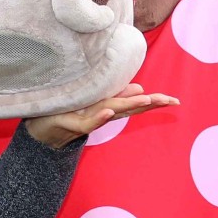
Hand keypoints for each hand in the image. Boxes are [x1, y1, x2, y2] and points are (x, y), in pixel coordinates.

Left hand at [25, 84, 178, 149]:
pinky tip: (110, 112)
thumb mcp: (92, 101)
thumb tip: (139, 87)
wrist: (44, 130)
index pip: (134, 103)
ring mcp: (90, 119)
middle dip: (150, 103)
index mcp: (108, 107)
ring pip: (113, 111)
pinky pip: (88, 121)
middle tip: (170, 101)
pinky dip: (99, 117)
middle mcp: (102, 113)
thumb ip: (115, 95)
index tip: (174, 100)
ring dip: (129, 105)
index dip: (153, 101)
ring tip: (147, 98)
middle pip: (129, 107)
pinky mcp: (74, 125)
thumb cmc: (68, 112)